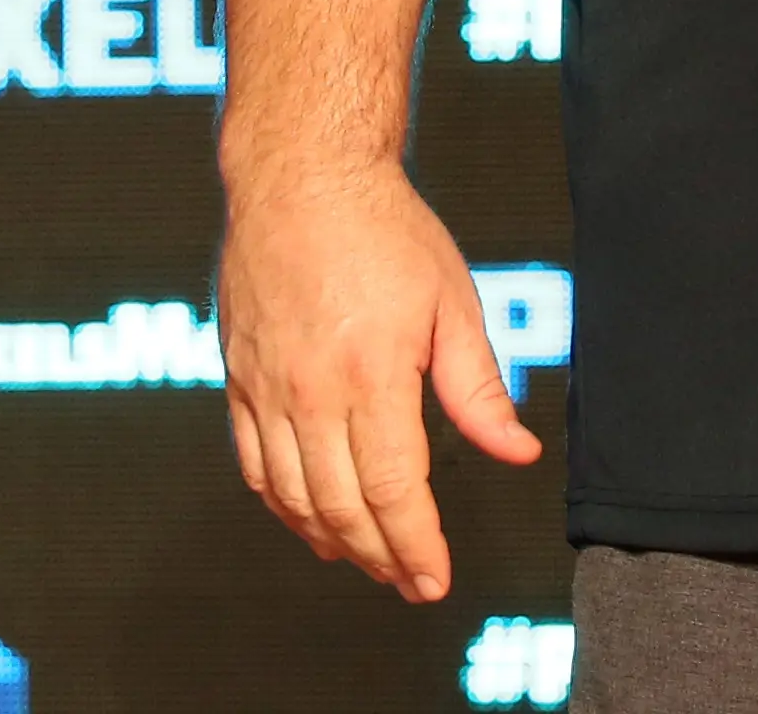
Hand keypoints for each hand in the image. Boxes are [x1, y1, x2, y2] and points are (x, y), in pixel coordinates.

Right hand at [218, 159, 545, 596]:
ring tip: (367, 561)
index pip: (394, 490)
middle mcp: (310, 390)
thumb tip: (518, 452)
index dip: (416, 546)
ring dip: (332, 540)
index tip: (433, 580)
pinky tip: (309, 520)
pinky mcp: (239, 379)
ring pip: (293, 496)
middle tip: (409, 582)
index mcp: (371, 373)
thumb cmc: (383, 229)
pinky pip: (255, 465)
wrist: (300, 175)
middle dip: (380, 557)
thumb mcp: (452, 301)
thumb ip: (478, 388)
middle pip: (341, 506)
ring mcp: (267, 388)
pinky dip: (282, 506)